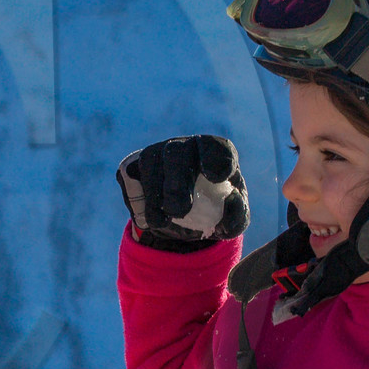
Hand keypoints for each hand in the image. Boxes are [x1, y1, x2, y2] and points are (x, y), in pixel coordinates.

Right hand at [117, 134, 247, 251]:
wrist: (179, 222)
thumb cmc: (212, 213)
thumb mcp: (231, 221)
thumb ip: (237, 214)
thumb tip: (231, 200)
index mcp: (214, 153)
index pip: (214, 146)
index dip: (214, 158)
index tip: (217, 178)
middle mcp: (184, 146)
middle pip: (177, 153)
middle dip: (177, 182)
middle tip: (180, 211)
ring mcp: (155, 152)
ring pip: (151, 163)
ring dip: (155, 194)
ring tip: (161, 222)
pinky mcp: (132, 165)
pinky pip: (131, 177)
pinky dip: (139, 200)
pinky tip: (149, 216)